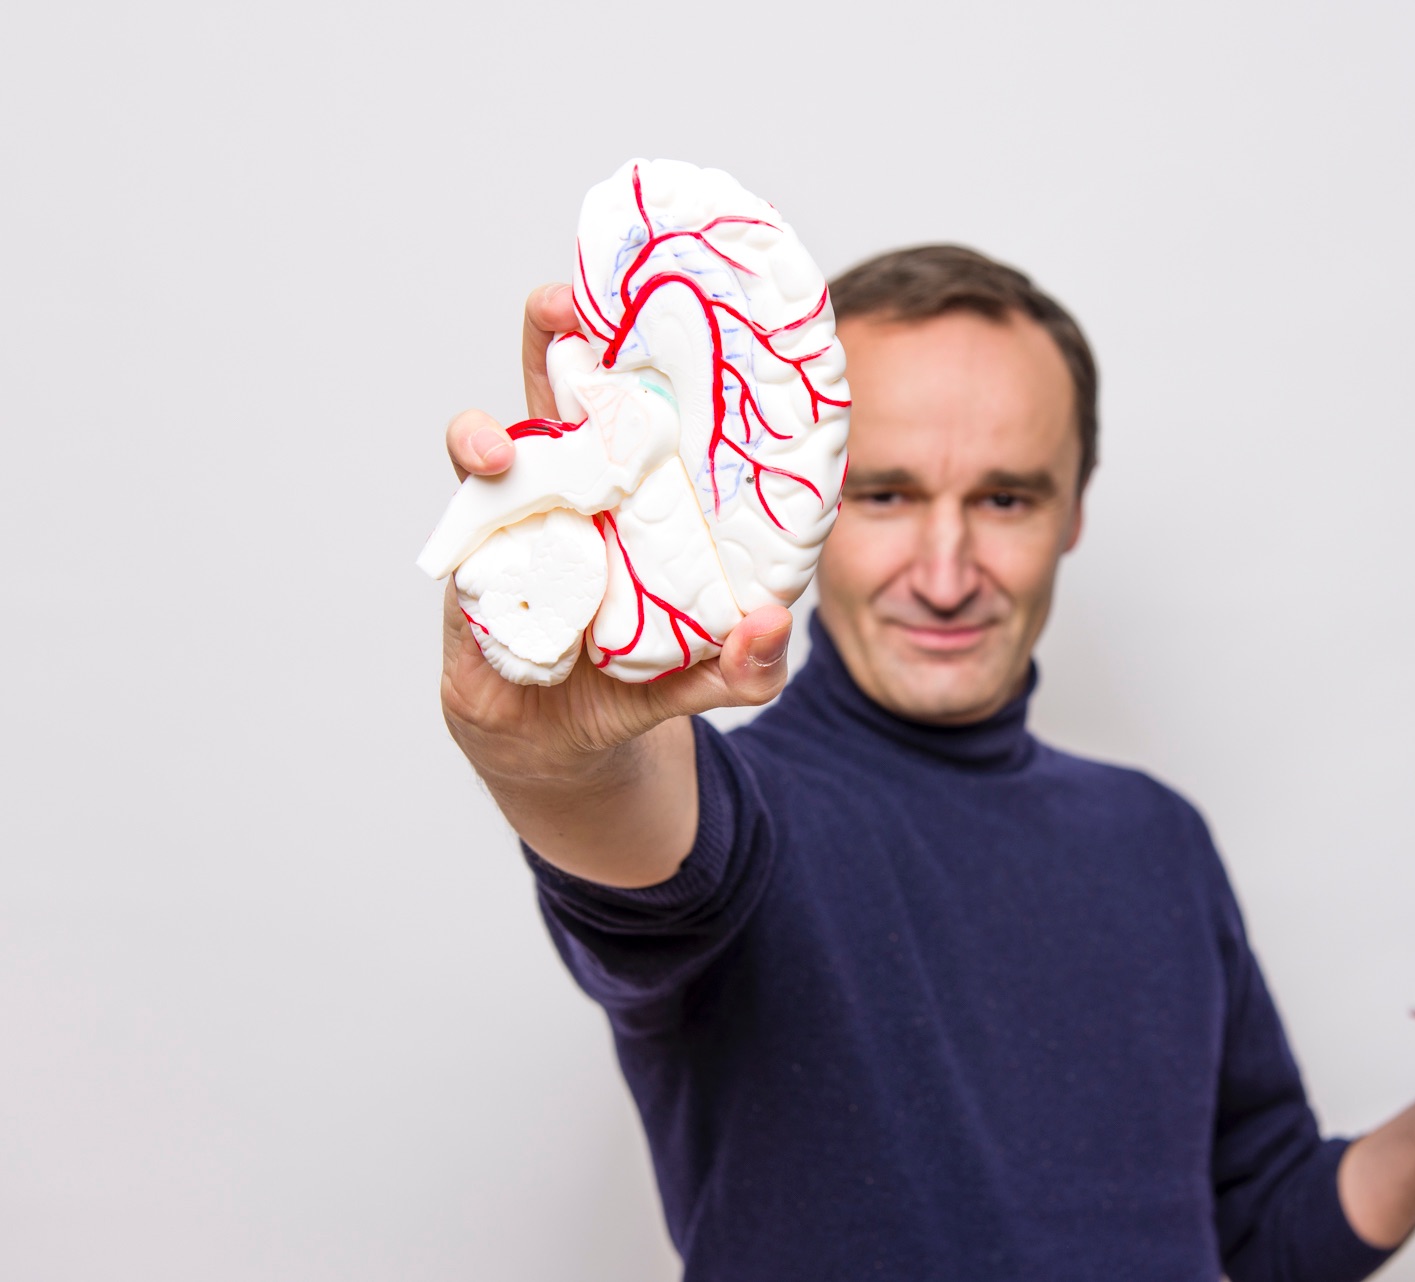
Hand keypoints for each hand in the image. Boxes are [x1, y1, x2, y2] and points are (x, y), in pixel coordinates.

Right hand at [437, 284, 792, 779]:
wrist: (559, 741)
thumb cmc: (638, 677)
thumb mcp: (710, 672)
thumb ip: (746, 661)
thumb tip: (771, 627)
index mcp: (640, 484)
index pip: (646, 397)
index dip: (649, 341)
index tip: (663, 294)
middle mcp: (575, 481)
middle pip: (559, 385)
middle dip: (556, 334)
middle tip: (562, 306)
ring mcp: (518, 517)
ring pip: (491, 444)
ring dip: (484, 436)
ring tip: (494, 451)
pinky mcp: (472, 565)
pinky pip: (458, 528)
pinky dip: (463, 526)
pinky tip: (476, 539)